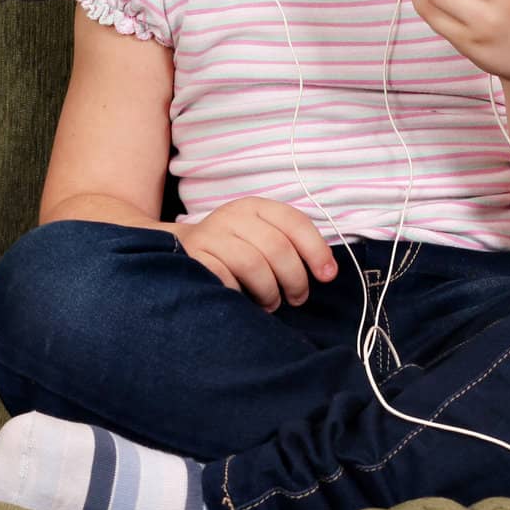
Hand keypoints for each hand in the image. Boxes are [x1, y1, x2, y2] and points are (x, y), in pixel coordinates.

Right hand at [178, 197, 337, 312]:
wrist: (181, 249)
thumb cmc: (235, 247)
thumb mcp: (262, 235)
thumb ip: (291, 245)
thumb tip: (327, 270)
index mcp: (256, 206)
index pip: (295, 222)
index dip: (316, 250)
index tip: (328, 276)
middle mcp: (233, 215)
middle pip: (276, 247)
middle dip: (294, 279)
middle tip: (297, 298)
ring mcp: (211, 235)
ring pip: (252, 264)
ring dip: (269, 292)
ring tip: (271, 303)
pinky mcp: (194, 258)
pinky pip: (224, 279)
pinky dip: (240, 294)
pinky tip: (244, 300)